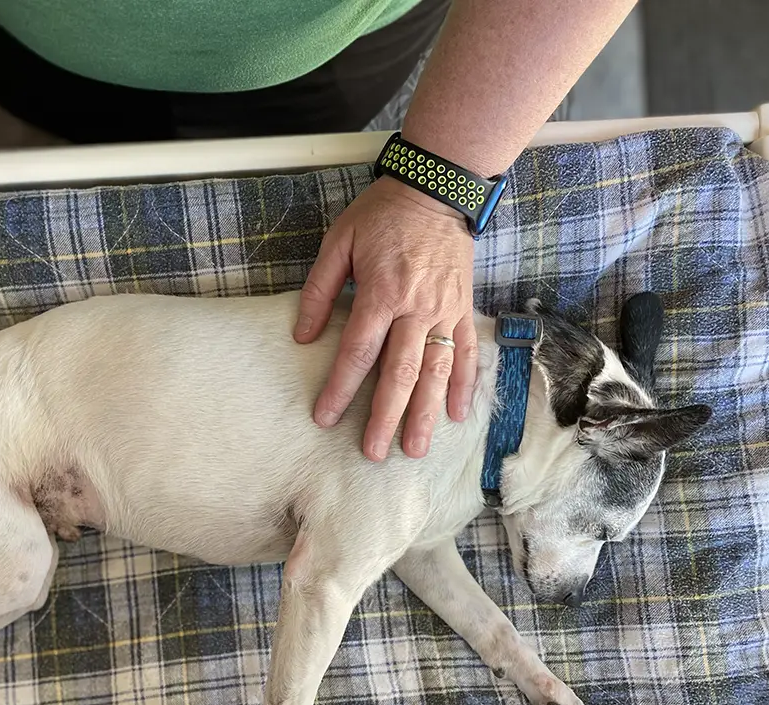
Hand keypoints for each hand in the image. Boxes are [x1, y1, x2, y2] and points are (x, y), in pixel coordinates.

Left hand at [295, 176, 477, 461]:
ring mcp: (445, 310)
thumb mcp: (338, 242)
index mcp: (381, 292)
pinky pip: (466, 351)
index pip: (358, 351)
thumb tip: (302, 335)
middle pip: (400, 372)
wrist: (437, 188)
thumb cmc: (382, 214)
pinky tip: (456, 414)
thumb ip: (318, 290)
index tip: (325, 417)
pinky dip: (463, 384)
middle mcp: (416, 308)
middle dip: (385, 416)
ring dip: (425, 412)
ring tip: (415, 448)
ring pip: (436, 370)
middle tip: (373, 452)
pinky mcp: (464, 308)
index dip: (340, 387)